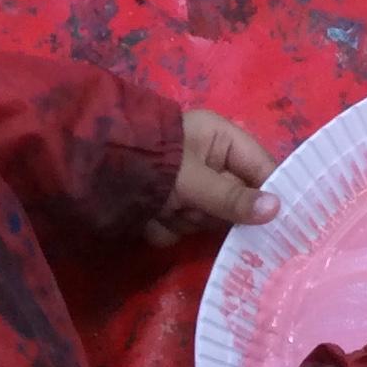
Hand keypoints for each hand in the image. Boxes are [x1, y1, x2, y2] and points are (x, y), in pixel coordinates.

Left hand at [149, 109, 279, 244]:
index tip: (278, 222)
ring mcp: (186, 185)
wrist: (88, 173)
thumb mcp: (193, 179)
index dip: (270, 194)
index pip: (262, 167)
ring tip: (162, 211)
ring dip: (183, 221)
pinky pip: (179, 227)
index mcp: (221, 138)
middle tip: (193, 210)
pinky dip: (164, 228)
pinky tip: (148, 219)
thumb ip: (232, 197)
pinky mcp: (166, 206)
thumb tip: (277, 209)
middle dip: (210, 211)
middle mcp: (208, 160)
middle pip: (233, 199)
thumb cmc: (151, 163)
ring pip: (204, 218)